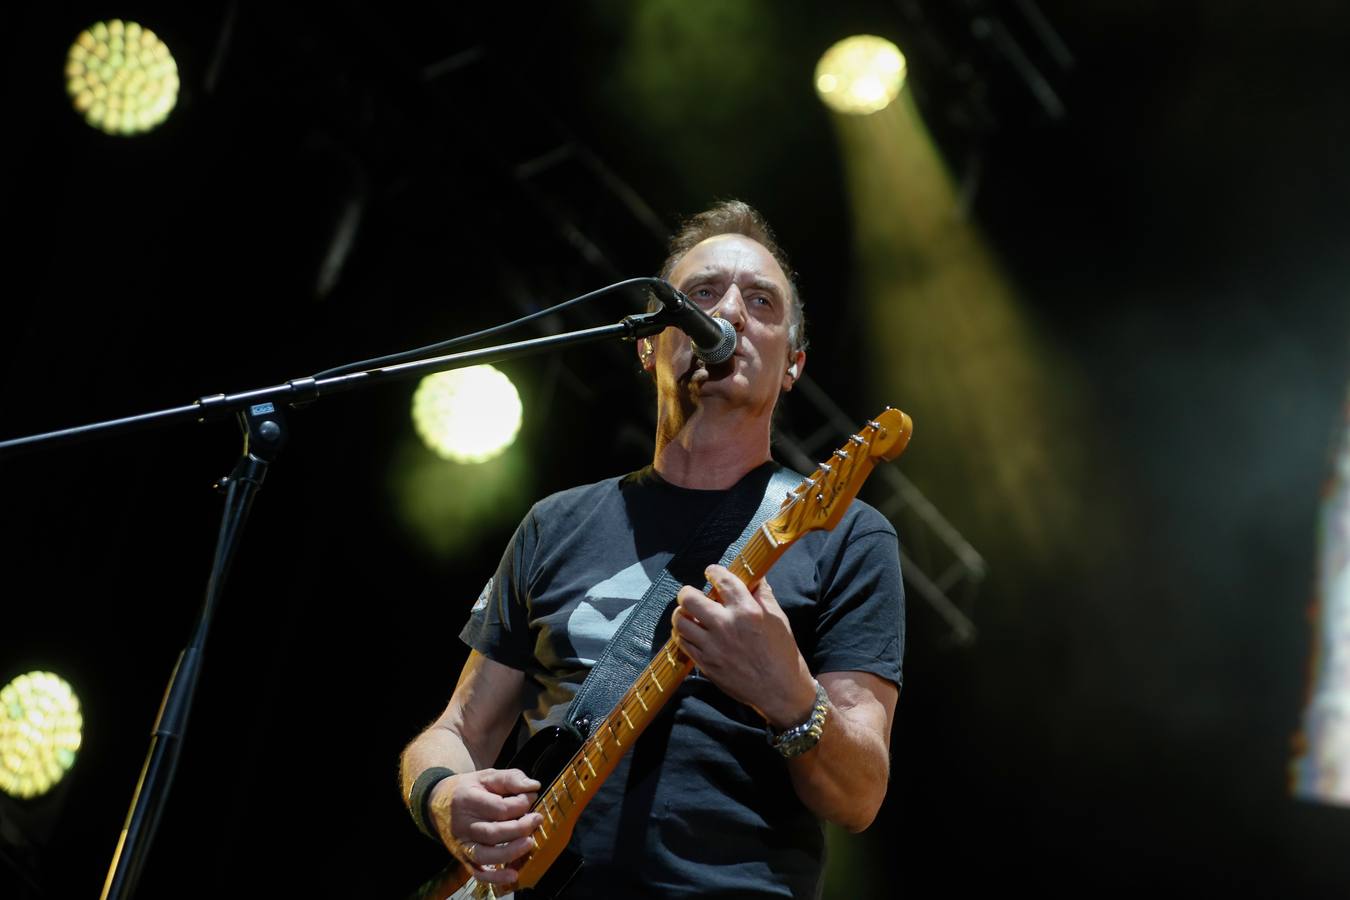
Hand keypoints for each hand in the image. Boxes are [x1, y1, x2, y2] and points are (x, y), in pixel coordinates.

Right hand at [429, 768, 542, 884]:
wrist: (438, 801)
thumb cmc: (468, 788)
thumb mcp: (486, 775)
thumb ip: (511, 778)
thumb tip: (533, 787)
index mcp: (467, 800)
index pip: (499, 808)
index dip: (521, 803)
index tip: (530, 797)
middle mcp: (462, 824)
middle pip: (493, 833)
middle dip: (520, 828)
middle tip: (537, 819)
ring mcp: (462, 843)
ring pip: (486, 855)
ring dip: (511, 852)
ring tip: (529, 843)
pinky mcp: (463, 856)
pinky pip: (478, 872)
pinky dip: (495, 877)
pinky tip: (512, 875)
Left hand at [671, 565, 817, 729]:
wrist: (780, 692)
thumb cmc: (783, 653)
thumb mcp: (779, 619)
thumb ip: (763, 595)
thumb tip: (754, 577)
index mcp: (747, 611)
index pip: (722, 581)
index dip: (713, 572)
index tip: (711, 572)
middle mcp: (725, 626)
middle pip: (689, 599)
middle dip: (688, 592)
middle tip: (693, 595)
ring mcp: (712, 647)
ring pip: (680, 621)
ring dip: (682, 614)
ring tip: (690, 614)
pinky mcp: (705, 664)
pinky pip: (682, 643)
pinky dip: (683, 634)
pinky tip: (691, 632)